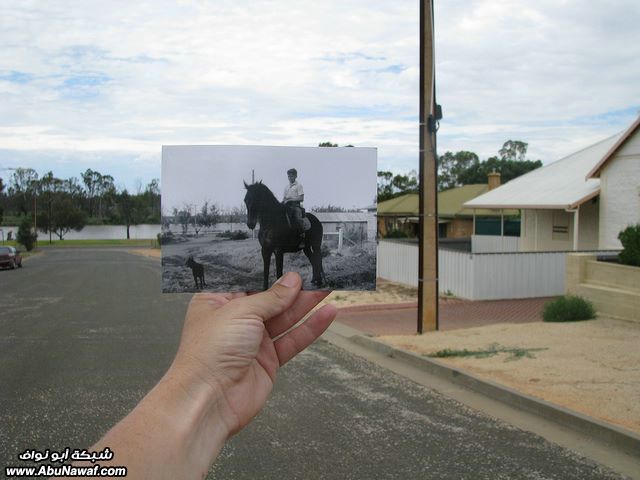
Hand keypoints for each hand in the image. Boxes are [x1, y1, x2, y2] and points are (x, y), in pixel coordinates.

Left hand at [173, 272, 336, 435]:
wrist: (209, 400)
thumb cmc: (212, 350)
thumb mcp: (241, 311)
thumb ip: (271, 297)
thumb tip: (293, 280)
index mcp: (218, 301)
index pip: (248, 280)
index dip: (270, 271)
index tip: (293, 259)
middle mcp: (236, 319)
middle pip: (270, 298)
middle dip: (293, 286)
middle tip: (317, 271)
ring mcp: (253, 341)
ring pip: (285, 318)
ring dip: (306, 303)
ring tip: (329, 285)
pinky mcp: (268, 360)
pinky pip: (292, 340)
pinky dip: (311, 328)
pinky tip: (328, 313)